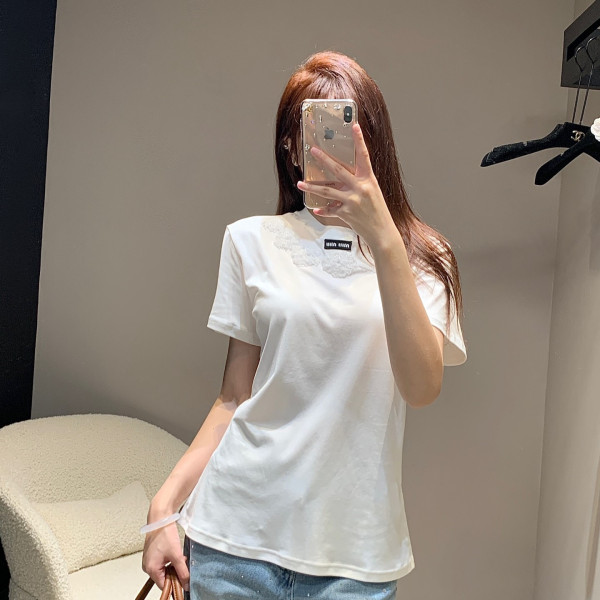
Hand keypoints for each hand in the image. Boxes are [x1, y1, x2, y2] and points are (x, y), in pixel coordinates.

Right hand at [141, 524, 189, 592]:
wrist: (160, 518)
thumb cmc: (164, 533)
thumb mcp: (176, 555)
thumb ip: (182, 571)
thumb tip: (186, 583)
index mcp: (151, 569)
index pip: (164, 585)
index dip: (175, 583)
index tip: (184, 580)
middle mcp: (147, 566)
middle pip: (164, 577)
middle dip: (175, 572)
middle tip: (183, 564)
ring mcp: (149, 559)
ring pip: (164, 569)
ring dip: (173, 565)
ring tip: (179, 556)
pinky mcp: (152, 553)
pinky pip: (162, 562)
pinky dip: (170, 560)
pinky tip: (175, 553)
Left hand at [296, 122, 396, 249]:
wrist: (382, 232)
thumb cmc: (378, 212)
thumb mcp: (372, 193)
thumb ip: (357, 184)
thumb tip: (340, 180)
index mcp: (369, 180)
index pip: (364, 156)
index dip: (359, 141)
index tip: (354, 127)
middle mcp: (360, 188)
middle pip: (338, 170)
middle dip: (324, 159)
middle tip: (314, 151)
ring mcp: (352, 201)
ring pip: (327, 191)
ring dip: (312, 186)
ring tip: (301, 183)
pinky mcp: (346, 213)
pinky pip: (331, 209)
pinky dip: (323, 210)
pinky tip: (316, 209)